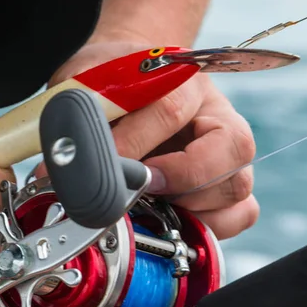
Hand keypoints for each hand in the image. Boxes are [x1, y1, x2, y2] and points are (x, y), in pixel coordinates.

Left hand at [49, 41, 259, 239]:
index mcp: (187, 80)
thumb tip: (63, 175)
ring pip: (238, 187)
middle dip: (182, 178)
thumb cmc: (114, 85)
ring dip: (194, 206)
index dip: (135, 143)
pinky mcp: (229, 188)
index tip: (105, 168)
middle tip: (143, 189)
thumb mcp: (89, 84)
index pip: (172, 109)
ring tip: (156, 206)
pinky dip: (212, 225)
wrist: (134, 82)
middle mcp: (220, 116)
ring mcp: (231, 156)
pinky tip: (176, 219)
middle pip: (233, 148)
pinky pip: (242, 213)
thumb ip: (82, 117)